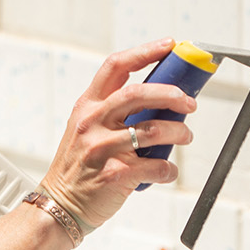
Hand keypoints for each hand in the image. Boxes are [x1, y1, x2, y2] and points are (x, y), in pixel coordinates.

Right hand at [40, 39, 196, 230]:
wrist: (60, 204)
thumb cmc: (79, 166)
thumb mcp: (86, 129)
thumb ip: (113, 112)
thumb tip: (158, 100)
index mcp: (87, 106)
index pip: (116, 66)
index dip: (145, 52)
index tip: (169, 45)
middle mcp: (92, 122)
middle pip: (138, 93)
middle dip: (172, 94)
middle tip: (189, 102)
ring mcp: (102, 148)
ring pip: (153, 130)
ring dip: (179, 132)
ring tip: (185, 136)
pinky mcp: (115, 174)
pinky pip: (155, 166)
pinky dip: (169, 168)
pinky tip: (168, 170)